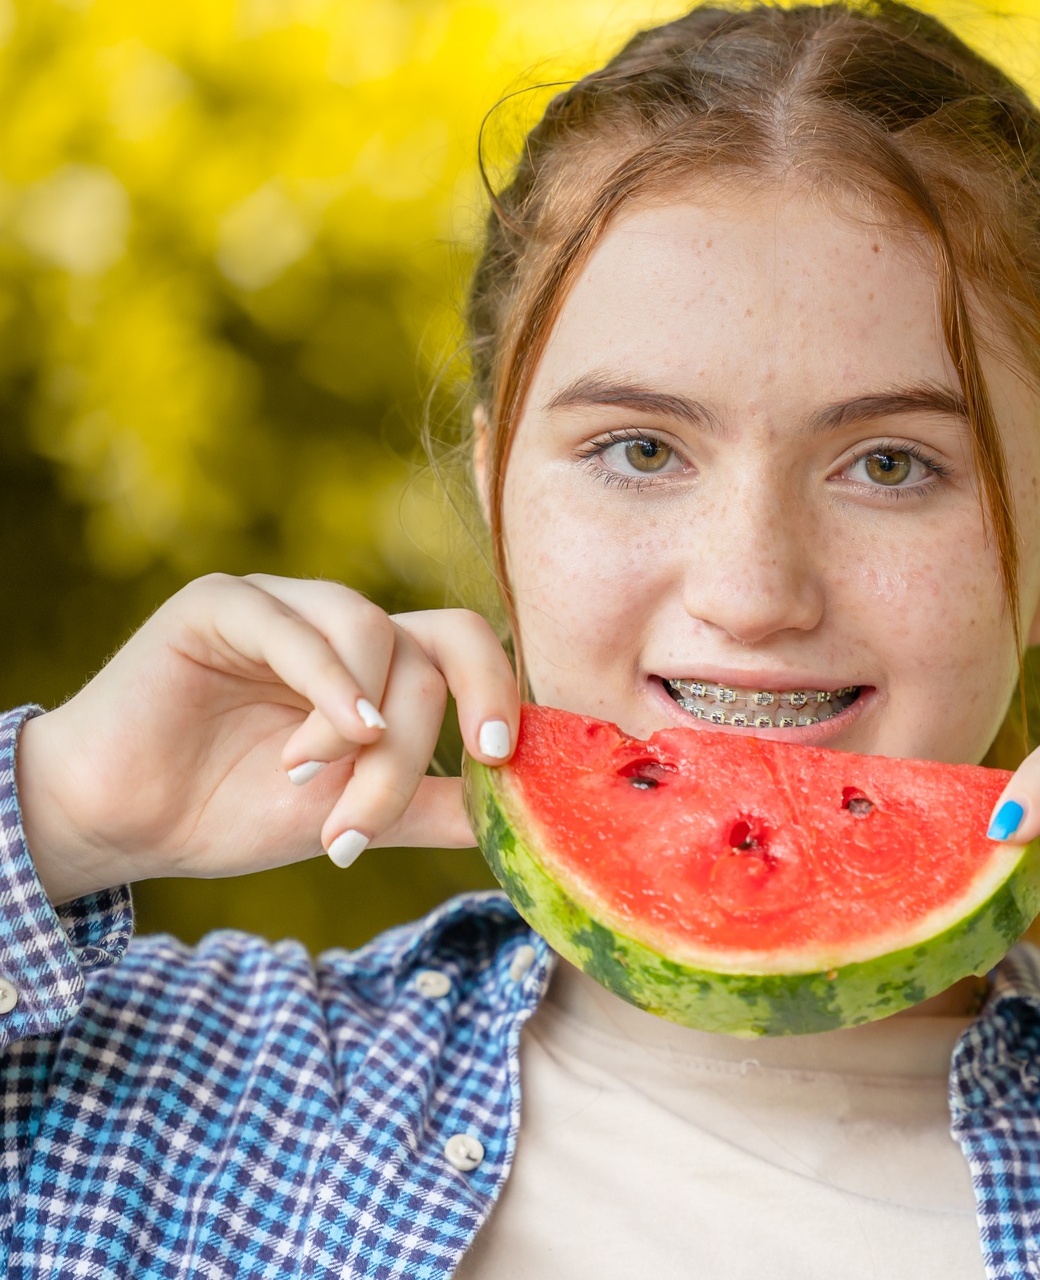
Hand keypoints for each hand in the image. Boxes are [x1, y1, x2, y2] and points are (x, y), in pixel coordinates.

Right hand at [14, 574, 518, 904]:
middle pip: (435, 647)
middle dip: (429, 735)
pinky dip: (325, 690)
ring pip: (379, 638)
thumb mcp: (356, 815)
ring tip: (314, 785)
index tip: (503, 760)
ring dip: (366, 729)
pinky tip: (312, 750)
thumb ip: (433, 807)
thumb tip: (524, 818)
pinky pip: (299, 628)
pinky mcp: (223, 604)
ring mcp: (286, 605)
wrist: (126, 823)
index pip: (466, 648)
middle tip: (412, 792)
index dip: (499, 693)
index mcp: (381, 664)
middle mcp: (342, 624)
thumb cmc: (234, 810)